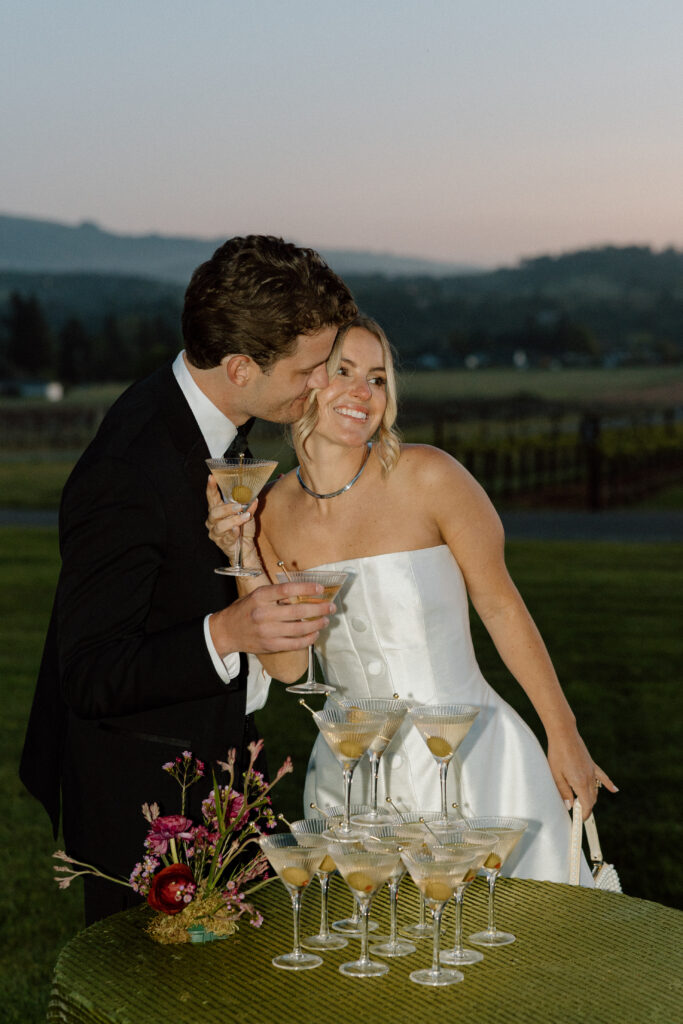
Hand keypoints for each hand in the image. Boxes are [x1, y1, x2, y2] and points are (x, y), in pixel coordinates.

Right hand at [206, 475, 259, 568]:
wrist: (246, 548)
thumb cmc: (243, 529)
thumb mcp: (247, 515)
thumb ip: (249, 506)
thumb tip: (254, 499)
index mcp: (217, 510)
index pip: (212, 497)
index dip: (211, 487)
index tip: (211, 477)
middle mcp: (213, 521)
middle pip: (214, 512)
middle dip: (227, 508)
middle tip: (239, 506)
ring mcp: (215, 532)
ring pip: (220, 525)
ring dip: (233, 520)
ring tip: (244, 517)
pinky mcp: (221, 543)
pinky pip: (226, 537)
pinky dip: (233, 533)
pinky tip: (238, 530)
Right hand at [209, 580, 336, 655]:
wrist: (227, 631)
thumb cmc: (245, 610)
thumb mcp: (257, 595)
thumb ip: (276, 594)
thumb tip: (304, 593)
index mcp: (260, 597)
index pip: (286, 590)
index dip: (306, 588)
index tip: (320, 589)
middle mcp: (263, 613)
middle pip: (297, 611)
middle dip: (318, 609)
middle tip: (331, 607)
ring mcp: (267, 631)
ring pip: (299, 629)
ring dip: (316, 624)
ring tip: (325, 620)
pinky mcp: (270, 645)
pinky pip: (294, 644)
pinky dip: (308, 639)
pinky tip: (315, 634)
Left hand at [547, 726, 617, 818]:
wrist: (564, 734)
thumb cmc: (557, 754)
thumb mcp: (556, 775)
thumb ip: (564, 791)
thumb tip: (570, 806)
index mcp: (580, 782)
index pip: (586, 804)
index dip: (584, 814)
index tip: (580, 820)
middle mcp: (589, 778)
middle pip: (592, 799)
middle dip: (587, 808)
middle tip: (578, 814)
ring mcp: (592, 771)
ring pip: (595, 790)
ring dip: (591, 798)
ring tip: (584, 805)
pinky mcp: (592, 764)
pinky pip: (602, 777)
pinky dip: (608, 784)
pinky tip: (615, 790)